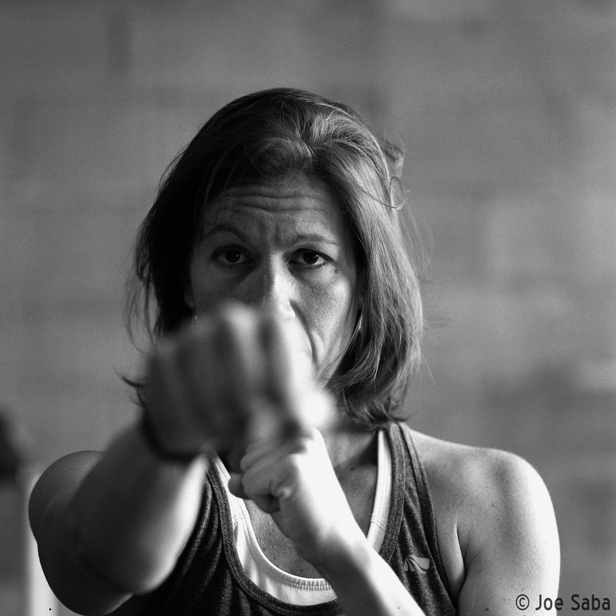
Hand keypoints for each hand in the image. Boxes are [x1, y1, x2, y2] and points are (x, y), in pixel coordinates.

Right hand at [142, 303, 330, 464]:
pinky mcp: (162, 356)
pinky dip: (186, 414)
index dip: (281, 367)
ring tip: (232, 435)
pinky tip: (202, 434)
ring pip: (198, 358)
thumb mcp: (290, 410)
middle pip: (233, 332)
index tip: (286, 411)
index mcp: (267, 324)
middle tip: (255, 428)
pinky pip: (169, 381)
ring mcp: (192, 334)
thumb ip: (306, 412)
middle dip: (244, 384)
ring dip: (216, 406)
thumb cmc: (261, 410)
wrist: (209, 423)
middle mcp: (230, 320)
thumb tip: (306, 418)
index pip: (274, 327)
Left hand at [229, 426, 363, 569]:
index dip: (264, 475)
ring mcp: (299, 447)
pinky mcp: (291, 466)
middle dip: (262, 482)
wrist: (335, 542)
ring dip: (262, 492)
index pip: (254, 446)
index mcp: (303, 430)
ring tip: (292, 500)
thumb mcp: (276, 486)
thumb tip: (233, 478)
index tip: (292, 487)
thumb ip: (252, 474)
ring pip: (246, 468)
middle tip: (293, 496)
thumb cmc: (307, 514)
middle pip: (248, 455)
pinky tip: (290, 505)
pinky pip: (250, 483)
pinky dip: (263, 502)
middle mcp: (302, 432)